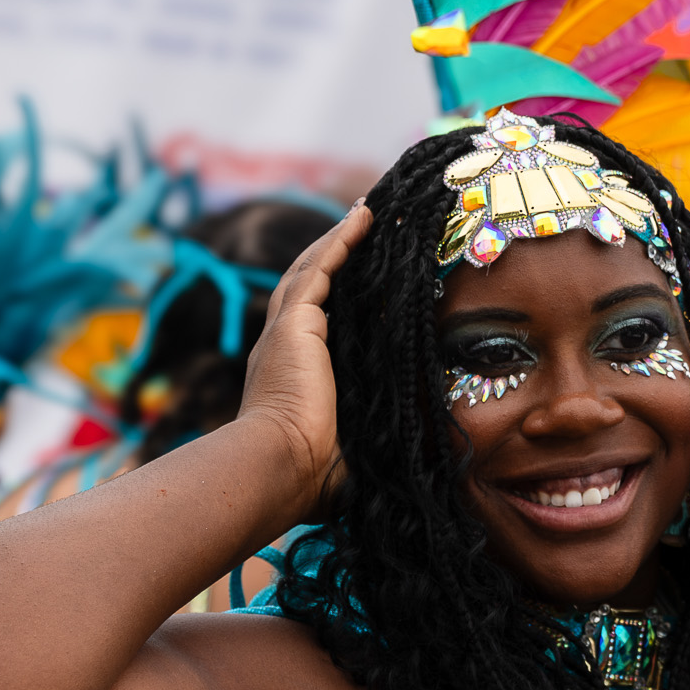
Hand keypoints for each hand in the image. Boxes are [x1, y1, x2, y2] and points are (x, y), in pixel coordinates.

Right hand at [238, 203, 372, 516]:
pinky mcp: (294, 322)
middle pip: (308, 285)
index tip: (356, 278)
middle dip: (334, 256)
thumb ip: (365, 434)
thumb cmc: (312, 474)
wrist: (282, 465)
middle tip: (361, 230)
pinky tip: (362, 220)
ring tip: (366, 216)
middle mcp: (281, 346)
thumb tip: (408, 452)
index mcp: (289, 373)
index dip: (332, 295)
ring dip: (339, 240)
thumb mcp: (346, 445)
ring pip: (312, 269)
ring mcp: (284, 331)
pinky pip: (320, 268)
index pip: (312, 321)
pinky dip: (340, 241)